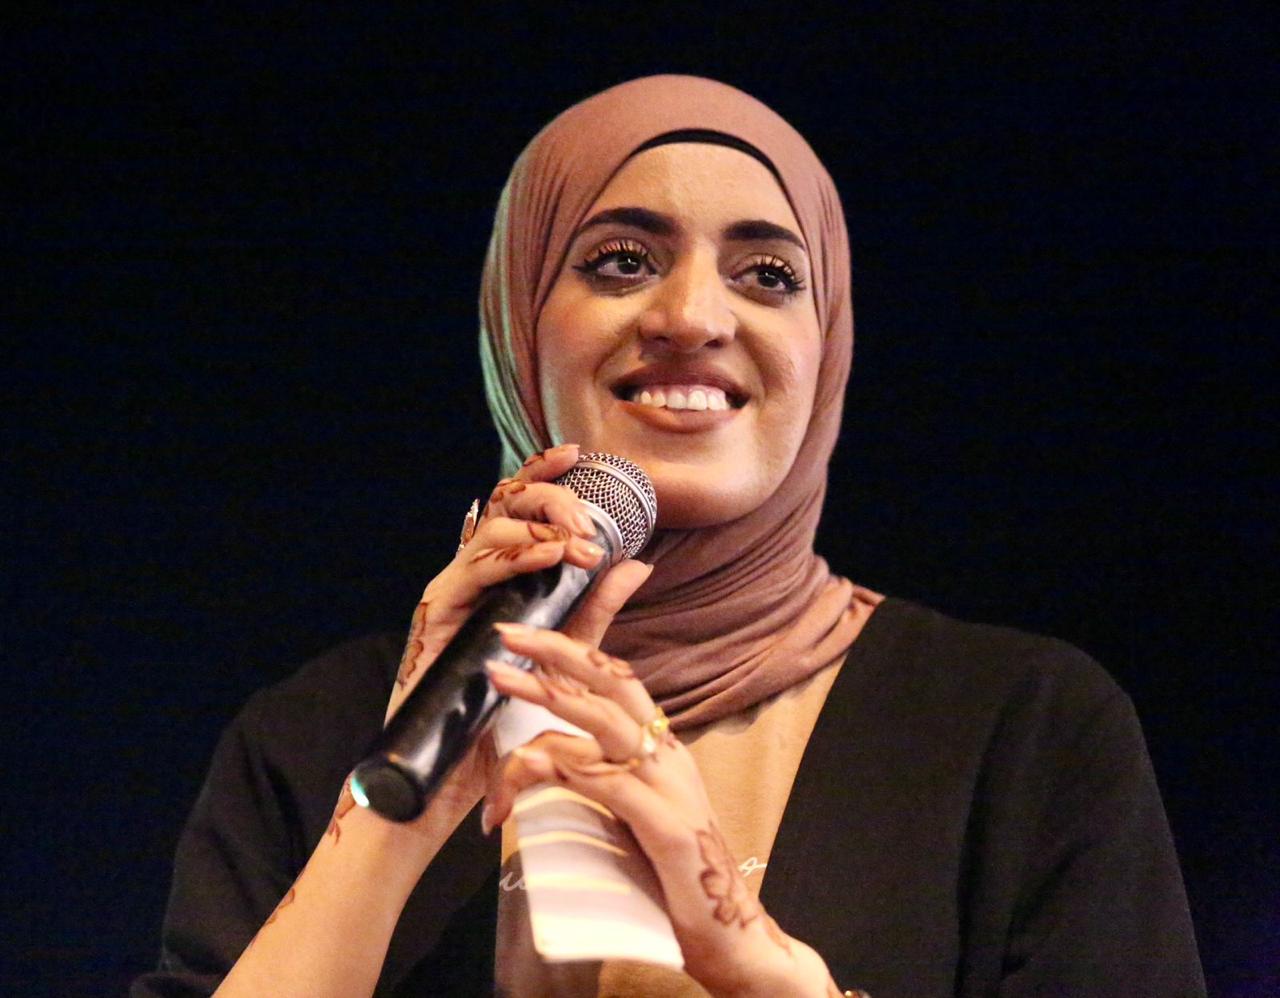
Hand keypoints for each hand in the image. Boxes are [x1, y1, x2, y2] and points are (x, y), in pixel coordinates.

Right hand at [328, 444, 650, 851]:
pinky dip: (515, 556)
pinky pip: (474, 570)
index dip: (544, 474)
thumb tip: (638, 562)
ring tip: (579, 541)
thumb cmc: (502, 717)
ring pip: (490, 528)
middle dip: (549, 497)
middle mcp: (472, 576)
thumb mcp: (565, 651)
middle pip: (503, 506)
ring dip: (541, 527)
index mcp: (499, 578)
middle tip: (588, 519)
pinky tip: (550, 556)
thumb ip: (596, 607)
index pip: (519, 509)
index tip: (581, 455)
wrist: (453, 777)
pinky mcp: (438, 616)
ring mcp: (452, 592)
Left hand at [482, 628, 831, 995]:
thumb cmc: (671, 876)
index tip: (521, 638)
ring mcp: (672, 789)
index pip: (617, 682)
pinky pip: (616, 785)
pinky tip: (539, 760)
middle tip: (506, 636)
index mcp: (661, 748)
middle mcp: (669, 756)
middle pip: (613, 684)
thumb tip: (544, 754)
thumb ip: (598, 777)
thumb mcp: (629, 813)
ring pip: (608, 724)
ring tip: (503, 683)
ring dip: (550, 697)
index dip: (571, 653)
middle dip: (557, 652)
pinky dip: (573, 768)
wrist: (729, 934)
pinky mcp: (670, 830)